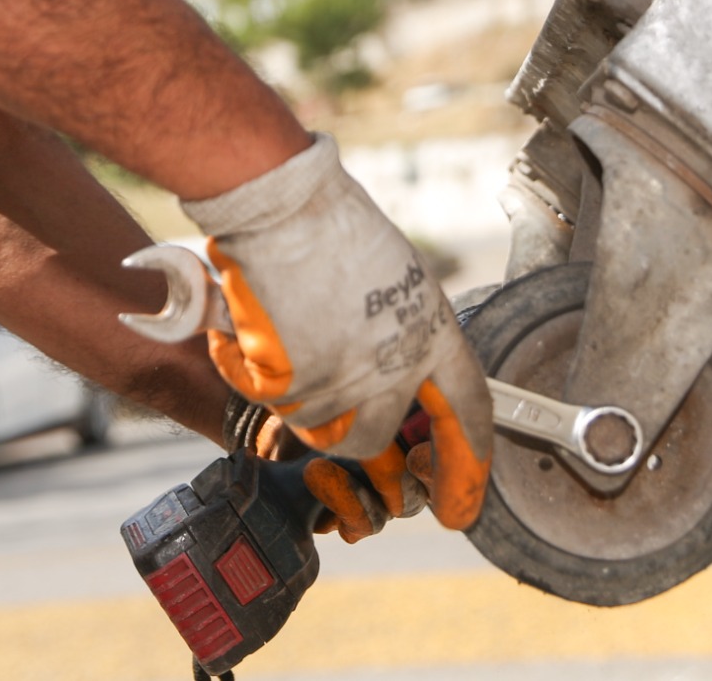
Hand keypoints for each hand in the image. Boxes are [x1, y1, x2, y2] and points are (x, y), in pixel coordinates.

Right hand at [183, 135, 492, 528]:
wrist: (282, 206)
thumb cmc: (332, 225)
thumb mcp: (394, 274)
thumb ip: (400, 329)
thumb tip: (392, 371)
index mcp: (434, 334)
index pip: (470, 414)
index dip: (467, 467)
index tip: (460, 505)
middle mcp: (398, 366)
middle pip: (377, 438)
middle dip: (346, 433)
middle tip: (318, 409)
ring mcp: (346, 380)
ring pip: (316, 426)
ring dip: (291, 392)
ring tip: (277, 338)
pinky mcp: (295, 383)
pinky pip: (265, 400)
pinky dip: (245, 371)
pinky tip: (241, 334)